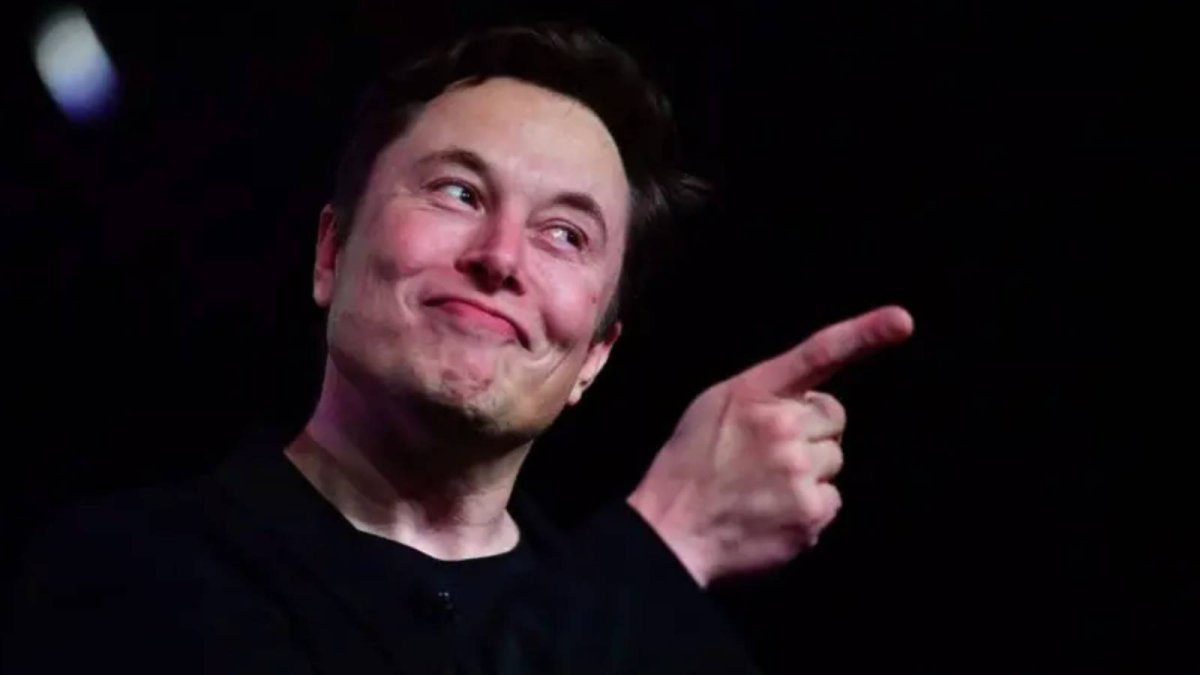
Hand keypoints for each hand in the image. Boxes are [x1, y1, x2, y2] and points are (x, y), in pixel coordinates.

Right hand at [627, 305, 913, 586]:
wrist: (670, 531)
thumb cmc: (688, 466)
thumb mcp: (714, 406)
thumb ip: (763, 395)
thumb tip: (809, 402)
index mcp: (754, 393)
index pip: (818, 353)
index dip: (864, 333)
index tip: (902, 320)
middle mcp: (782, 427)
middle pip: (833, 418)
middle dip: (811, 432)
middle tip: (766, 455)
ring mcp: (798, 473)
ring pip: (833, 460)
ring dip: (809, 471)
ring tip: (764, 486)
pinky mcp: (809, 515)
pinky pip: (831, 499)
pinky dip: (809, 507)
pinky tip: (772, 511)